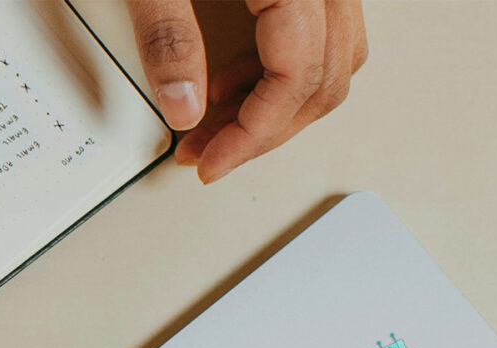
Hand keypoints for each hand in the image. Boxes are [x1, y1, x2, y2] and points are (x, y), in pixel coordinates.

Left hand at [126, 0, 366, 182]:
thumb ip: (167, 36)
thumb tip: (183, 107)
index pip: (295, 79)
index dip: (251, 134)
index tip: (211, 163)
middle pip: (322, 79)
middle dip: (260, 132)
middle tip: (206, 155)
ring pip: (329, 61)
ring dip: (272, 107)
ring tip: (211, 127)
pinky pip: (317, 35)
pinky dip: (277, 72)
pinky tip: (227, 83)